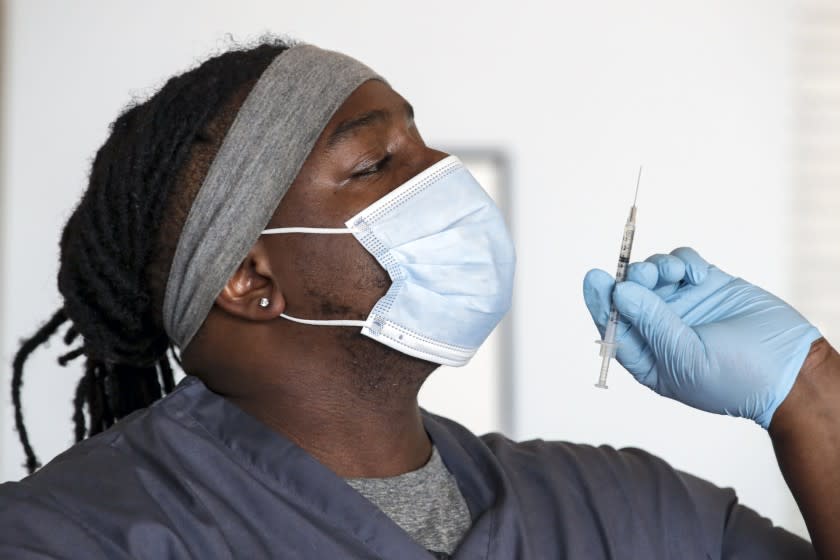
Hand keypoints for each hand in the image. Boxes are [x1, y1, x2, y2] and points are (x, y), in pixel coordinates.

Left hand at [583, 247, 820, 427]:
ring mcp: (683, 304)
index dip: (599, 301)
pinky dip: (685, 261)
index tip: (594, 278)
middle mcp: (659, 328)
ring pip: (653, 272)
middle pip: (630, 293)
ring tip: (676, 274)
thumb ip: (653, 323)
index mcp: (647, 356)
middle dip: (632, 278)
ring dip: (657, 266)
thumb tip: (619, 291)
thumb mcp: (687, 357)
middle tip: (646, 274)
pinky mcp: (706, 285)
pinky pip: (682, 262)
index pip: (612, 325)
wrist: (792, 369)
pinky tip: (699, 276)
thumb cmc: (737, 379)